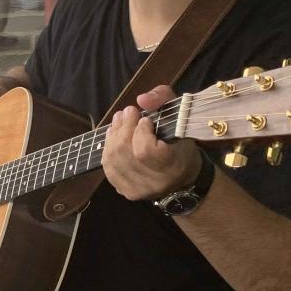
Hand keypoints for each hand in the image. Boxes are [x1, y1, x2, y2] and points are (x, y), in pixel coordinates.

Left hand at [102, 85, 201, 200]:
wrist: (182, 176)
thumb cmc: (182, 143)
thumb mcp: (180, 115)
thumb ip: (163, 99)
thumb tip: (141, 99)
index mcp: (173, 166)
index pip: (145, 151)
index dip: (140, 131)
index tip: (145, 120)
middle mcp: (154, 183)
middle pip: (124, 153)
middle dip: (123, 128)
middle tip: (128, 112)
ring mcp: (138, 190)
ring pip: (113, 159)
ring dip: (113, 135)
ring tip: (119, 120)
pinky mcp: (127, 192)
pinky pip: (109, 167)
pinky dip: (108, 148)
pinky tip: (114, 137)